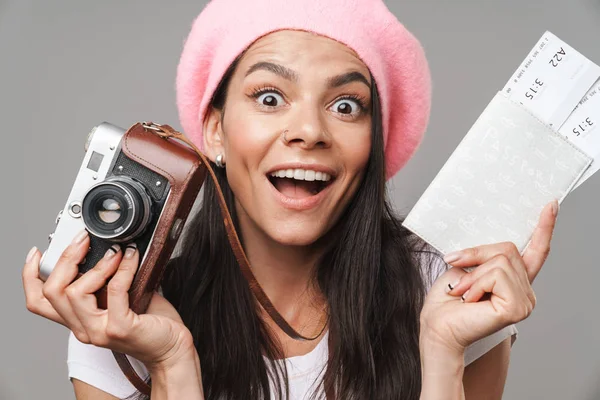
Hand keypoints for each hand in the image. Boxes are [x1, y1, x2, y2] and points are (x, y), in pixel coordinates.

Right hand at [22, 229, 193, 371]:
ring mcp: (99, 331)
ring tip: (114, 252)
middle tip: (84, 240)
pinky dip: (123, 268)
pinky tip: (131, 257)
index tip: (37, 253)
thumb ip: (106, 281)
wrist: (171, 347)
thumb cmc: (150, 323)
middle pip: (52, 292)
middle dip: (66, 259)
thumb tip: (106, 248)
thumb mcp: (120, 299)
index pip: (39, 302)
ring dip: (96, 265)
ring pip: (75, 293)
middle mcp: (83, 328)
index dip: (30, 277)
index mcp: (79, 320)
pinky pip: (114, 290)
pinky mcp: (119, 328)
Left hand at [419, 200, 558, 353]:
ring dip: (473, 274)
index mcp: (514, 279)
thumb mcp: (464, 267)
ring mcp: (524, 300)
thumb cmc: (447, 301)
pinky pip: (497, 275)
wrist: (437, 327)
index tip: (550, 205)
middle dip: (476, 257)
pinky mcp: (517, 307)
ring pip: (501, 261)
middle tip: (458, 276)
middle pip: (508, 249)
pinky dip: (477, 283)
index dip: (544, 228)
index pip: (536, 251)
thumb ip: (484, 255)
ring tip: (464, 292)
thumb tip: (492, 243)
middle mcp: (525, 290)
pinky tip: (471, 300)